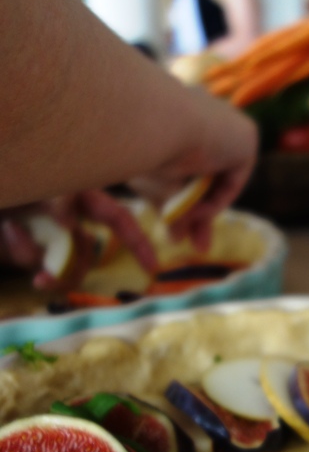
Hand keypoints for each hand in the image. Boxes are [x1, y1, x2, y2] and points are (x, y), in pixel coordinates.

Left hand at [0, 190, 158, 289]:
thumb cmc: (16, 170)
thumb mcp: (41, 177)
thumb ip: (60, 196)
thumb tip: (71, 222)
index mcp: (82, 199)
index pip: (119, 220)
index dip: (138, 242)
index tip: (152, 267)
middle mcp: (69, 221)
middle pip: (85, 255)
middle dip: (68, 270)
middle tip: (42, 280)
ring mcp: (48, 236)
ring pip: (58, 264)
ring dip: (31, 255)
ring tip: (9, 229)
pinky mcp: (28, 248)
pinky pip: (33, 261)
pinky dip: (19, 250)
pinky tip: (7, 230)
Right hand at [132, 107, 258, 252]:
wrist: (151, 121)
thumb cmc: (141, 153)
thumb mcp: (154, 188)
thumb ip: (170, 210)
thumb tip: (176, 238)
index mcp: (175, 118)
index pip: (187, 167)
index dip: (183, 203)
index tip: (177, 233)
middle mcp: (202, 114)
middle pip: (207, 176)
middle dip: (200, 215)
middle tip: (195, 246)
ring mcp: (226, 122)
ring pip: (217, 181)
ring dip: (202, 213)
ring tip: (186, 237)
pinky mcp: (246, 135)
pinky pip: (233, 180)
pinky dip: (217, 200)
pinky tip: (196, 208)